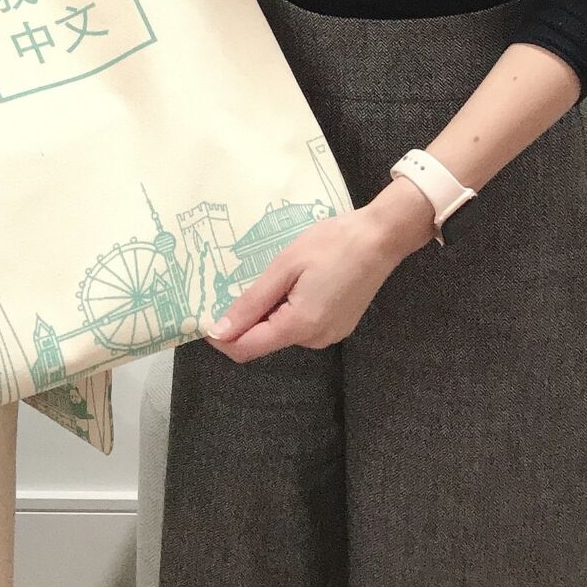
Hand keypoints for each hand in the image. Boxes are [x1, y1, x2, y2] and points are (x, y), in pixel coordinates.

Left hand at [206, 185, 434, 362]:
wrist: (380, 237)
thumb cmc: (331, 243)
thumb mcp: (285, 267)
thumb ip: (251, 302)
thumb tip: (219, 331)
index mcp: (300, 326)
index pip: (246, 349)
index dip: (222, 337)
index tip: (206, 313)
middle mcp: (315, 340)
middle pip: (265, 340)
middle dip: (247, 318)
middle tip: (242, 279)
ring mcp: (330, 335)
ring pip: (283, 331)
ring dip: (269, 310)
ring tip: (276, 274)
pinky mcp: (338, 326)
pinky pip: (301, 324)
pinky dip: (288, 308)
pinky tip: (296, 280)